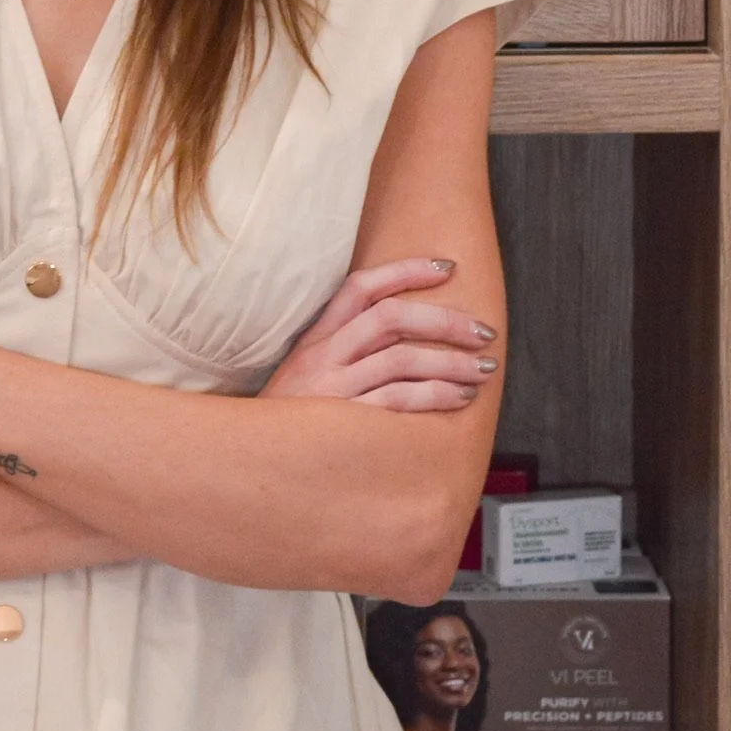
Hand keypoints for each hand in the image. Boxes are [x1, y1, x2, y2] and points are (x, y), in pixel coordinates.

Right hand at [261, 259, 499, 412]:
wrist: (248, 461)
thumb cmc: (287, 420)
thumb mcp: (305, 374)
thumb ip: (345, 351)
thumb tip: (405, 337)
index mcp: (316, 338)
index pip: (361, 288)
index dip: (405, 272)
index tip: (447, 268)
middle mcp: (323, 356)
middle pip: (390, 318)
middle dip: (444, 320)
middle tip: (483, 332)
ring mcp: (332, 389)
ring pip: (401, 359)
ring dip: (451, 362)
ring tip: (483, 369)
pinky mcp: (342, 423)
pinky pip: (397, 401)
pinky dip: (434, 396)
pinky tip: (459, 397)